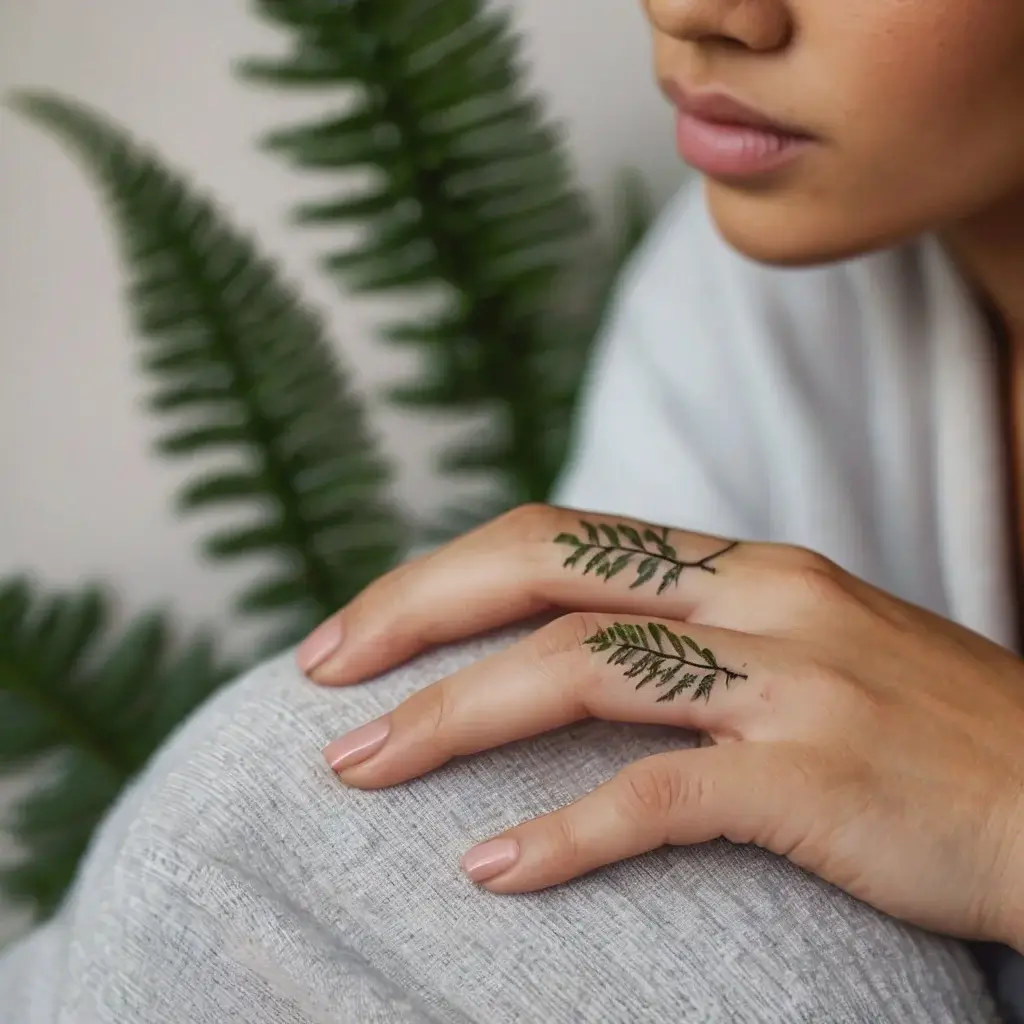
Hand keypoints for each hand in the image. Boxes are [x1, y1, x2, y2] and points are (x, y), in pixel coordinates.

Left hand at [298, 504, 1023, 949]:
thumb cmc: (921, 731)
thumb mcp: (797, 648)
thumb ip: (689, 635)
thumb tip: (565, 649)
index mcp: (740, 565)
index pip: (554, 537)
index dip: (440, 575)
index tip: (356, 633)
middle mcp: (756, 596)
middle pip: (542, 570)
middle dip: (413, 612)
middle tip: (317, 671)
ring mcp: (788, 678)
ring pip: (578, 671)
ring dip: (451, 719)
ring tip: (356, 769)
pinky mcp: (814, 771)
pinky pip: (658, 793)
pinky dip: (564, 833)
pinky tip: (490, 873)